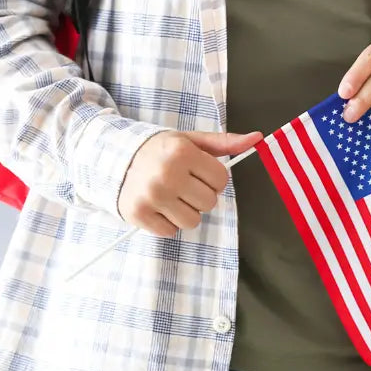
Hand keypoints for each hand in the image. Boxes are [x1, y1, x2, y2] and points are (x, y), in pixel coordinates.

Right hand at [118, 129, 261, 236]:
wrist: (113, 158)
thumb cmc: (161, 149)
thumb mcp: (191, 140)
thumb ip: (225, 142)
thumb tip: (257, 138)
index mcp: (183, 153)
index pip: (221, 180)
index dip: (214, 179)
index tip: (200, 174)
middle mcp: (168, 175)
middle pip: (209, 203)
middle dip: (201, 196)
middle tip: (185, 185)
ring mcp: (152, 196)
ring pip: (192, 221)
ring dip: (187, 212)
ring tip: (173, 197)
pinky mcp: (138, 215)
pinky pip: (170, 231)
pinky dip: (168, 223)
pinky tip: (159, 206)